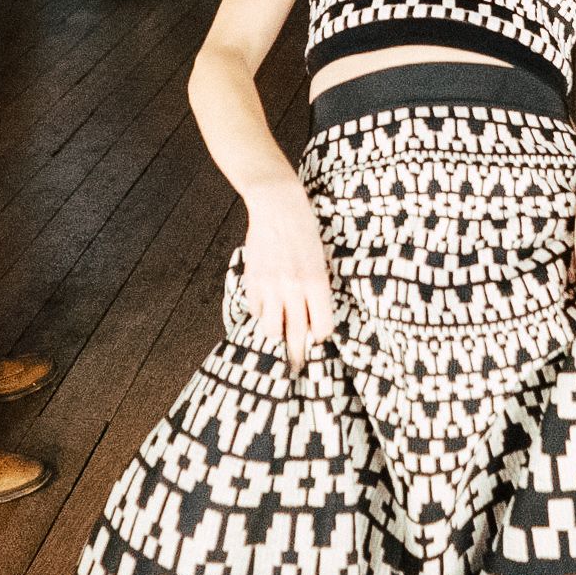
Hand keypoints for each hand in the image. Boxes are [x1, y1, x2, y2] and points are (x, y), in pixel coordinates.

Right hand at [241, 185, 335, 373]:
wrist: (278, 206)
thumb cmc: (305, 230)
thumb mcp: (320, 259)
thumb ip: (316, 288)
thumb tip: (311, 316)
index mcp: (317, 282)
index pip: (322, 326)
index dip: (320, 337)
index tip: (317, 339)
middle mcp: (295, 288)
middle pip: (297, 335)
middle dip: (297, 356)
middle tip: (295, 368)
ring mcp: (271, 286)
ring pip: (271, 329)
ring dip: (275, 333)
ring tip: (277, 333)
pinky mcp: (253, 281)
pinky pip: (255, 310)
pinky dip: (259, 313)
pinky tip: (264, 308)